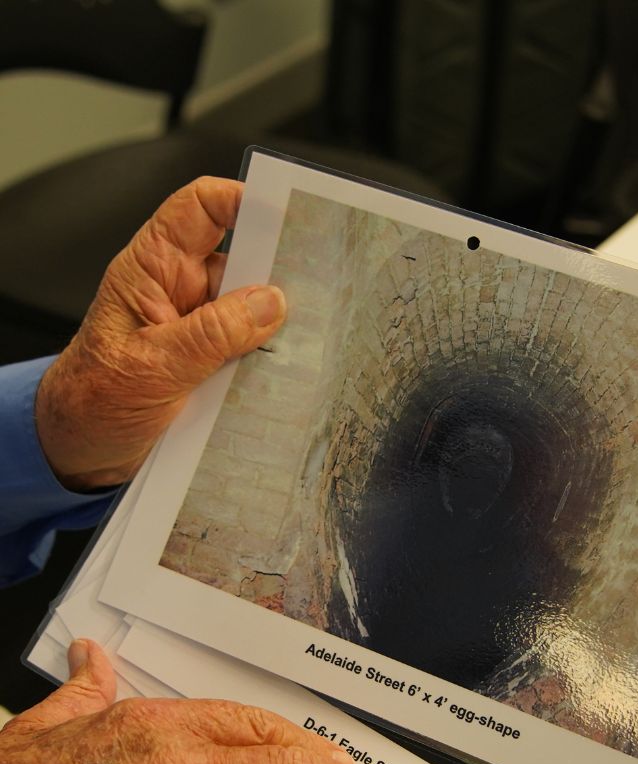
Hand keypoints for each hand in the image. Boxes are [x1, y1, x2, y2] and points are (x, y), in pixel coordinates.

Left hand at [34, 176, 285, 490]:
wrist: (84, 448)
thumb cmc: (93, 400)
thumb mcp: (152, 367)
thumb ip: (211, 335)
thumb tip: (271, 302)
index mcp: (153, 269)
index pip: (201, 210)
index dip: (243, 201)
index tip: (288, 217)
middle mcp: (181, 290)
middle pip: (244, 259)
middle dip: (279, 273)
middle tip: (315, 294)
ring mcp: (202, 326)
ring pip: (256, 309)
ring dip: (279, 328)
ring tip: (303, 345)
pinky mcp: (217, 360)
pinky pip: (257, 347)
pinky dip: (274, 359)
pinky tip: (289, 374)